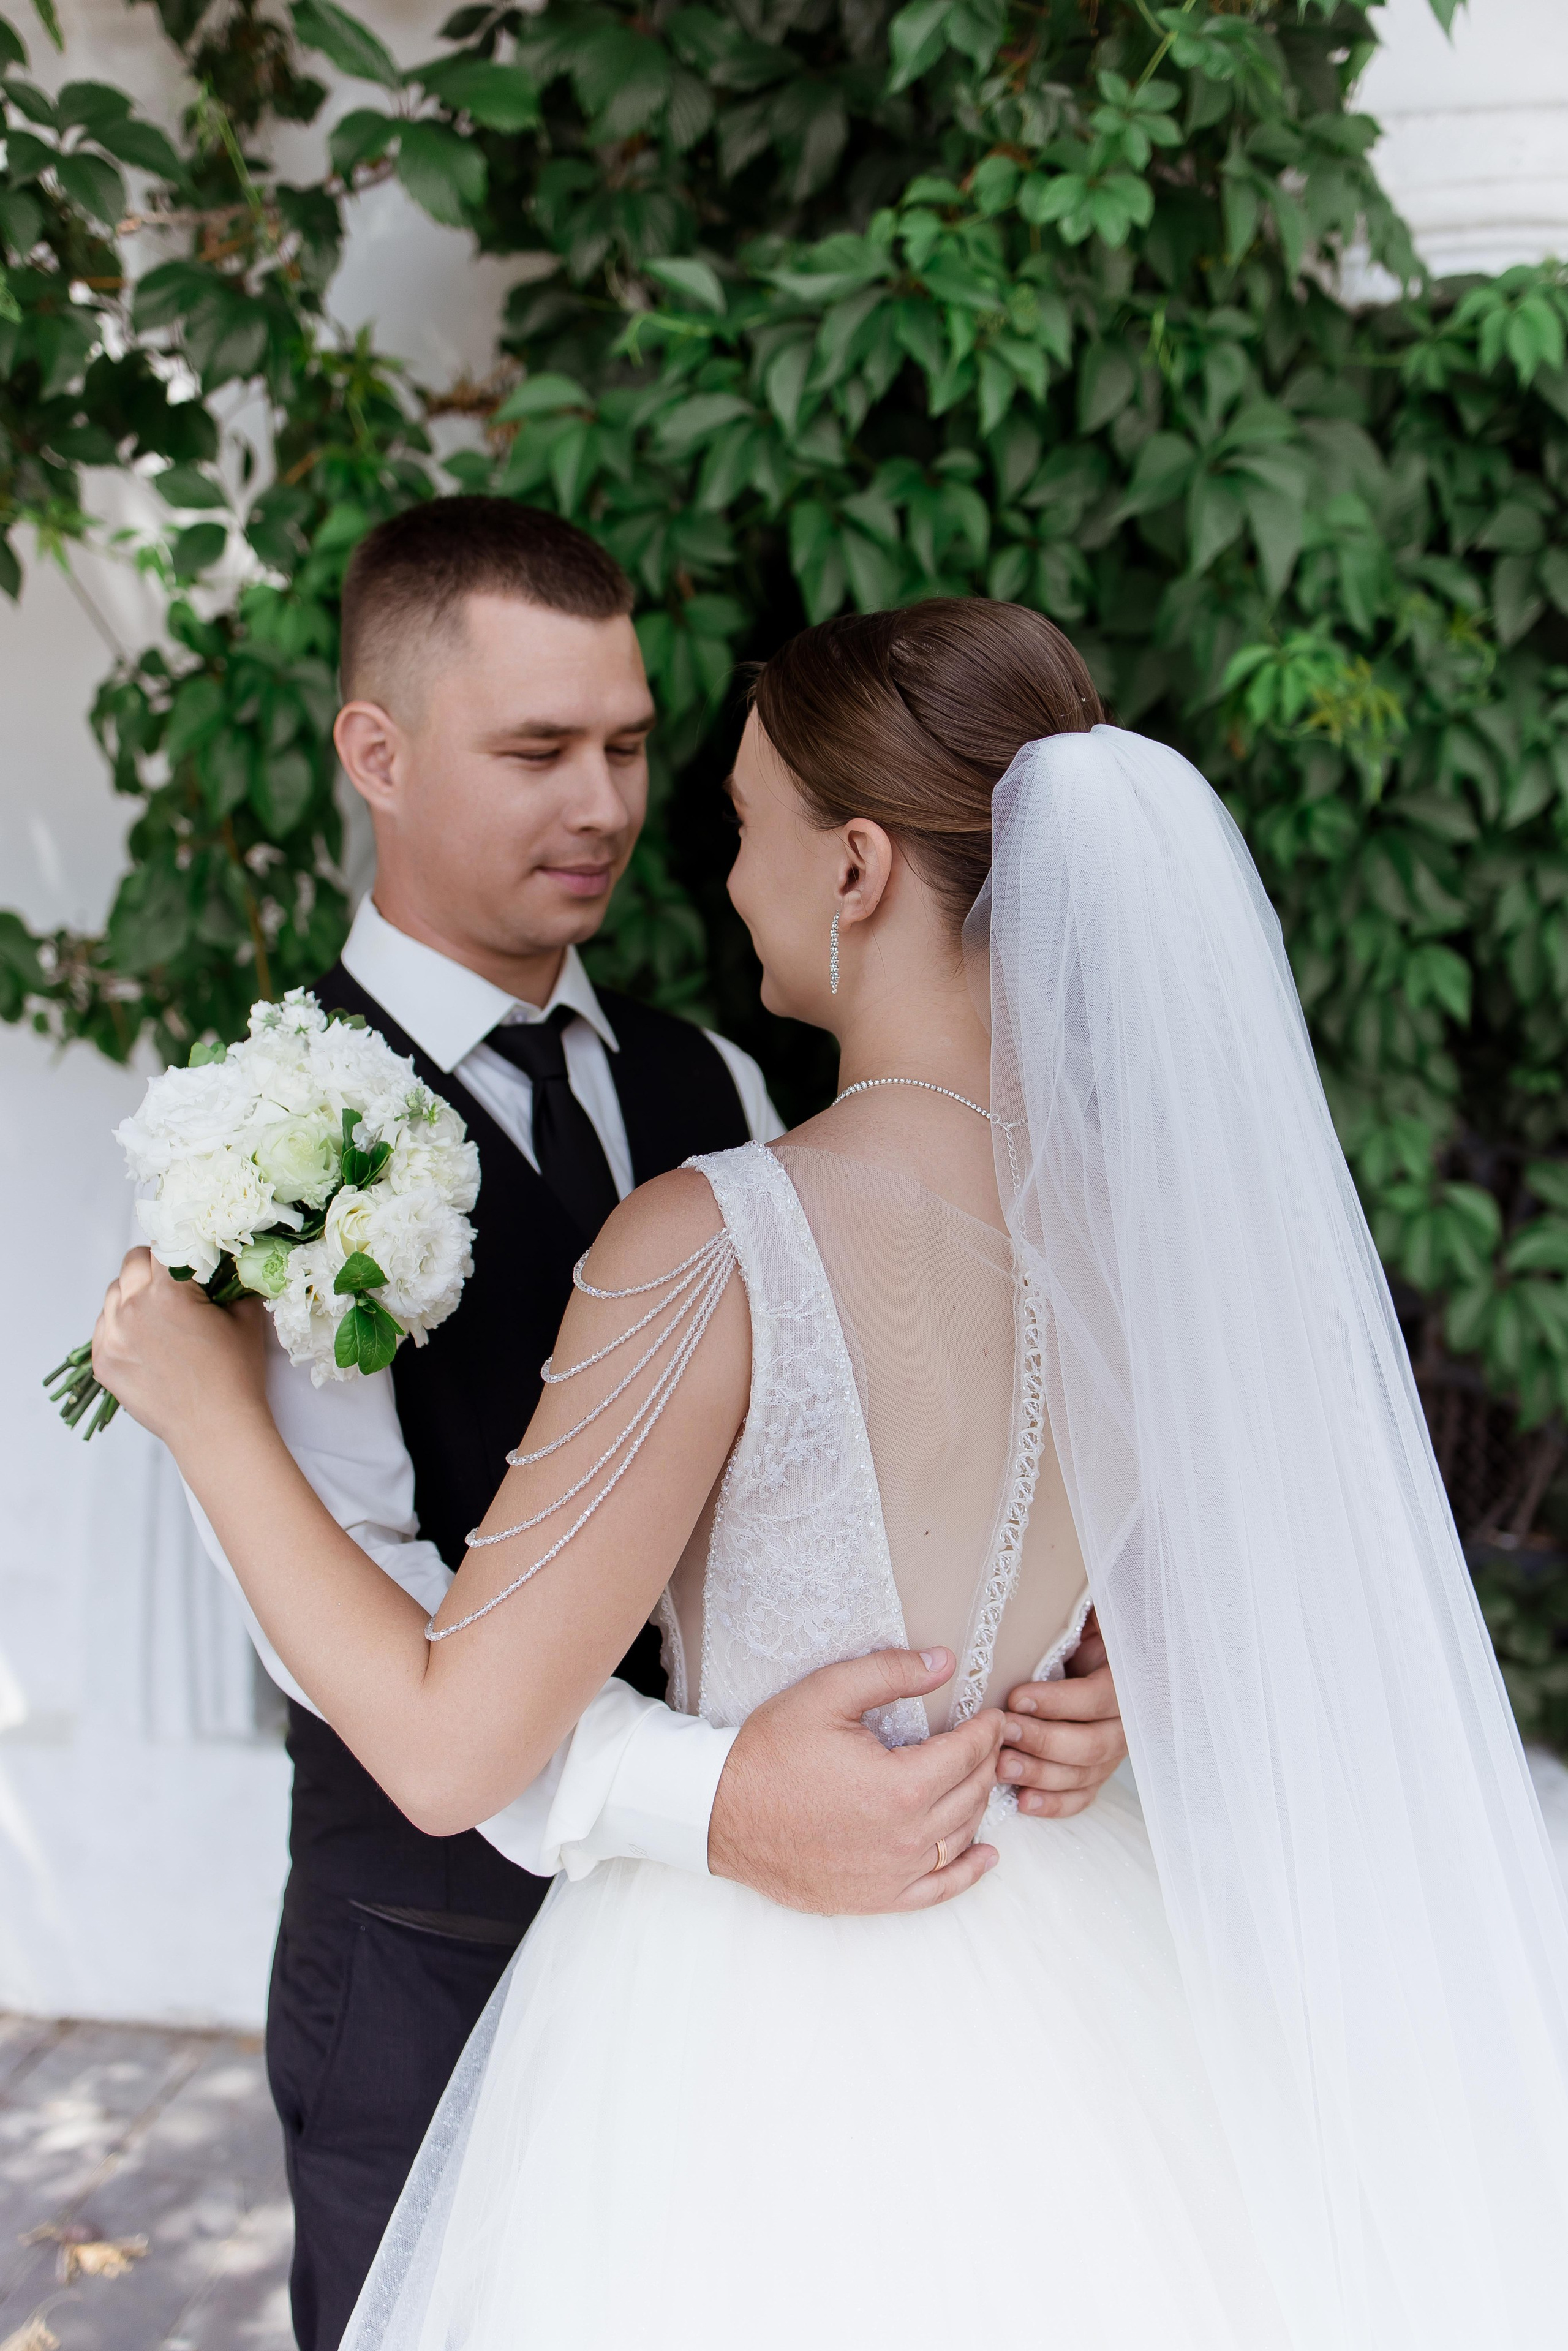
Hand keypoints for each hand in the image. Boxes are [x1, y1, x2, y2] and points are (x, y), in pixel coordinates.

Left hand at [92, 1249, 269, 1452]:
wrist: (216, 1428)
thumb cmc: (235, 1375)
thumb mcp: (247, 1318)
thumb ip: (235, 1283)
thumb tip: (230, 1265)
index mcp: (167, 1291)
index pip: (163, 1247)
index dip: (178, 1249)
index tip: (188, 1258)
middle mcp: (131, 1308)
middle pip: (131, 1264)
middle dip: (152, 1267)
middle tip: (173, 1284)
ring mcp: (112, 1336)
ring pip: (113, 1294)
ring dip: (133, 1294)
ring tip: (158, 1315)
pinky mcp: (103, 1362)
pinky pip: (103, 1328)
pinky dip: (120, 1326)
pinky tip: (145, 1340)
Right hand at [707, 1647, 1003, 1915]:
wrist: (719, 1813)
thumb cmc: (771, 1751)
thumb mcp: (827, 1693)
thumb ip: (890, 1673)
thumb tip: (945, 1662)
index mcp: (901, 1785)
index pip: (968, 1754)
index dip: (987, 1730)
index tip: (994, 1716)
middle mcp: (906, 1837)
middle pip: (971, 1794)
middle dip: (986, 1762)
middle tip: (989, 1741)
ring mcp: (893, 1874)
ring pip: (961, 1837)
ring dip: (978, 1804)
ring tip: (980, 1778)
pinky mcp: (875, 1897)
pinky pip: (939, 1889)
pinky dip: (968, 1872)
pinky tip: (986, 1855)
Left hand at [997, 1608, 1126, 1817]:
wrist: (1082, 1638)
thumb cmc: (1073, 1618)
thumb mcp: (1085, 1605)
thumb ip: (1081, 1609)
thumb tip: (1058, 1587)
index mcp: (1128, 1673)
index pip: (1100, 1698)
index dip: (1060, 1702)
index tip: (1017, 1696)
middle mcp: (1129, 1716)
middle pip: (1094, 1743)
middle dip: (1044, 1741)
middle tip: (1002, 1732)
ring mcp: (1115, 1745)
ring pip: (1086, 1773)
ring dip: (1042, 1774)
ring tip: (1001, 1767)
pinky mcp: (1097, 1767)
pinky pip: (1083, 1794)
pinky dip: (1055, 1803)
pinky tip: (1024, 1802)